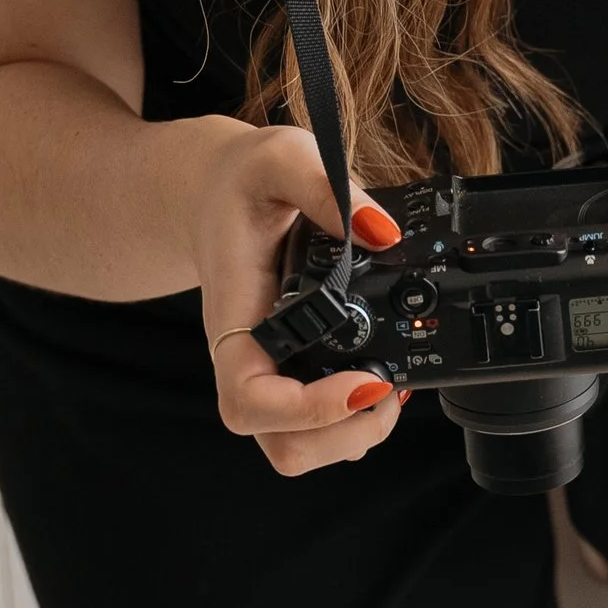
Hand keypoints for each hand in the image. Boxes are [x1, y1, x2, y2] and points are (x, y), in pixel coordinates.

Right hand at [194, 124, 406, 475]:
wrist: (216, 192)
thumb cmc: (243, 182)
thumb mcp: (282, 159)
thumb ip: (327, 188)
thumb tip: (382, 233)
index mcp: (234, 322)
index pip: (250, 402)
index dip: (310, 411)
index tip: (366, 381)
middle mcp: (247, 361)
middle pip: (282, 448)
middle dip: (345, 435)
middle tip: (390, 387)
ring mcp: (268, 375)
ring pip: (300, 449)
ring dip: (354, 435)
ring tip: (390, 386)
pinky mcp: (291, 375)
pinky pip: (317, 428)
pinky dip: (355, 419)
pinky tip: (382, 378)